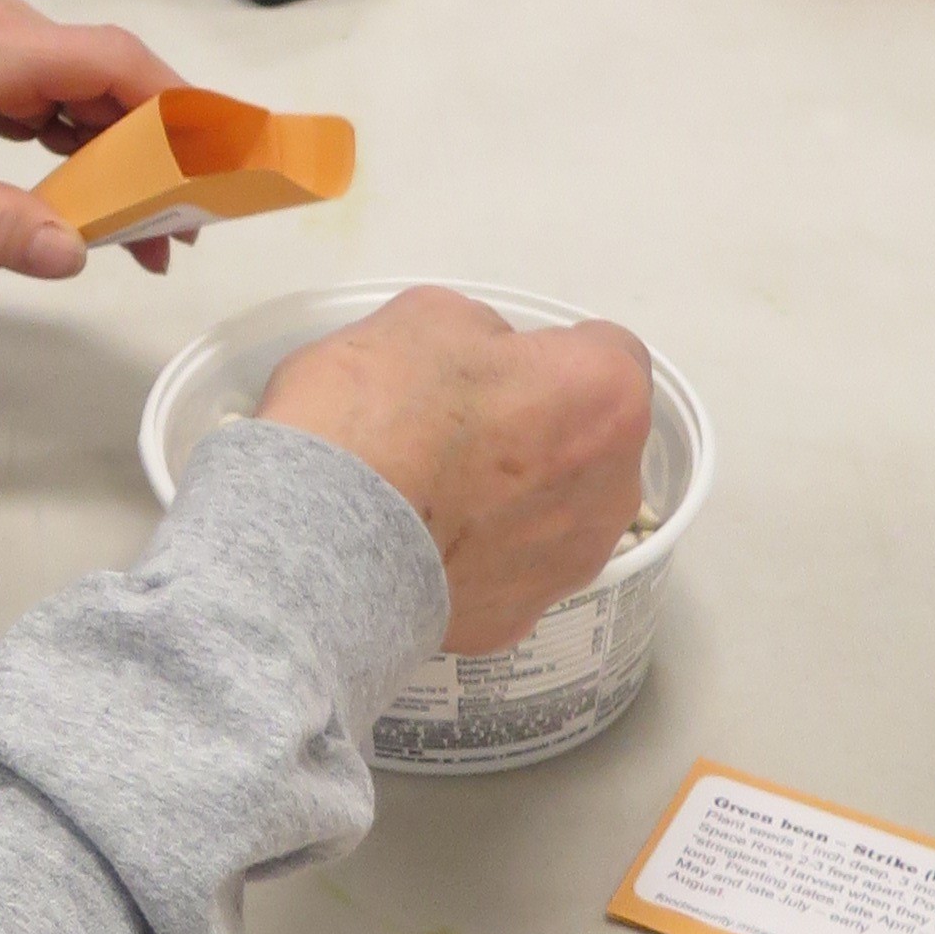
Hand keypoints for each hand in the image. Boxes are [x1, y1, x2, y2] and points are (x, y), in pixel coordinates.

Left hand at [0, 0, 181, 277]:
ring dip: (128, 166)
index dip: (175, 103)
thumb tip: (73, 254)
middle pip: (110, 82)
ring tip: (160, 239)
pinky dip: (87, 164)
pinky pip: (56, 120)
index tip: (223, 154)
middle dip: (160, 152)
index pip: (107, 60)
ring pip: (88, 105)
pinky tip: (108, 217)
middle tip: (192, 226)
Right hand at [255, 286, 652, 652]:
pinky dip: (480, 553)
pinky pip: (512, 567)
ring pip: (558, 509)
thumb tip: (487, 367)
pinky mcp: (522, 617)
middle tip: (462, 421)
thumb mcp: (425, 315)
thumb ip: (484, 335)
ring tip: (435, 486)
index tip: (501, 361)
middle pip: (591, 439)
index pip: (610, 351)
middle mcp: (613, 486)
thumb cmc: (378, 414)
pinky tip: (421, 537)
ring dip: (517, 494)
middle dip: (541, 426)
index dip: (551, 349)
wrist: (321, 540)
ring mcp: (572, 562)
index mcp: (603, 397)